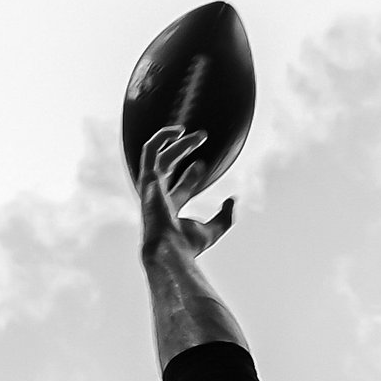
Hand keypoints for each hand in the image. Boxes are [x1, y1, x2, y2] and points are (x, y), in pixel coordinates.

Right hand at [137, 125, 234, 259]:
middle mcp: (158, 196)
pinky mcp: (148, 179)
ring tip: (194, 132)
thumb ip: (225, 215)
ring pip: (159, 156)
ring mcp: (151, 187)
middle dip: (183, 150)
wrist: (170, 249)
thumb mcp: (215, 228)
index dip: (192, 174)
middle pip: (168, 167)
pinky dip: (161, 138)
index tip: (204, 163)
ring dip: (174, 141)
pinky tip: (177, 131)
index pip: (180, 186)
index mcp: (170, 208)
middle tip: (202, 137)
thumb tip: (232, 199)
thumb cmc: (188, 245)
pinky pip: (150, 152)